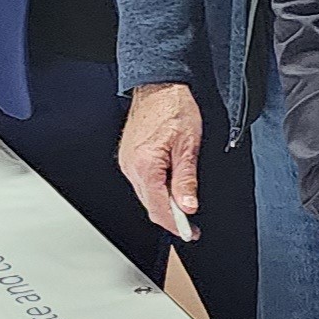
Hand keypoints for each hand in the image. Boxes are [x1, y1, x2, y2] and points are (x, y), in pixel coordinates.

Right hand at [117, 84, 204, 240]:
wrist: (159, 85)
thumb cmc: (174, 108)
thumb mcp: (189, 146)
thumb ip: (186, 179)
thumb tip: (187, 206)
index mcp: (145, 166)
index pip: (159, 208)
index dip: (176, 224)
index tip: (190, 233)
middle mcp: (131, 166)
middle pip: (150, 205)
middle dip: (170, 218)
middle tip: (190, 225)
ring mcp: (128, 162)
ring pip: (146, 195)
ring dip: (163, 205)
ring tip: (182, 207)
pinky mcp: (129, 157)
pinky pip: (142, 183)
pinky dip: (156, 191)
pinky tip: (169, 190)